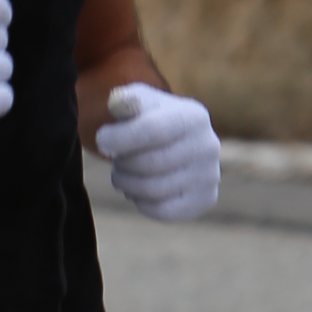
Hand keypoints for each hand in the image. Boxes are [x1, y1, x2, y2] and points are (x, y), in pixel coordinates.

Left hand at [96, 82, 220, 220]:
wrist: (177, 141)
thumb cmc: (151, 119)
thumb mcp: (138, 101)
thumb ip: (125, 100)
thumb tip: (119, 104)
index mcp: (193, 116)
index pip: (151, 130)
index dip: (119, 138)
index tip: (101, 141)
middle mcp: (208, 145)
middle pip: (149, 163)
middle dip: (122, 163)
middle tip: (116, 159)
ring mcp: (210, 175)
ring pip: (153, 189)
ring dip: (127, 183)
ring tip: (123, 173)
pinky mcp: (205, 200)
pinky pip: (162, 210)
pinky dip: (141, 202)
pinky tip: (138, 189)